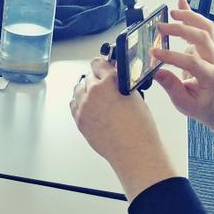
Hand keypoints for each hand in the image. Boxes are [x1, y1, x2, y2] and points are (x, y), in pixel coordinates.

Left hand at [70, 57, 177, 199]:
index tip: (104, 66)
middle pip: (88, 76)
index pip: (99, 63)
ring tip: (98, 98)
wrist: (133, 151)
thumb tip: (113, 76)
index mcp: (110, 82)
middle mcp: (94, 91)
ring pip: (78, 89)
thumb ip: (120, 83)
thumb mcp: (135, 96)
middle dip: (96, 79)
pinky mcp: (78, 119)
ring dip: (86, 90)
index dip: (103, 65)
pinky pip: (74, 104)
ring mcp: (84, 105)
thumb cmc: (139, 128)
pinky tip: (91, 107)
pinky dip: (80, 103)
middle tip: (105, 87)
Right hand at [150, 0, 213, 126]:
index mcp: (211, 77)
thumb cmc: (201, 104)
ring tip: (172, 13)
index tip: (154, 53)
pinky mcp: (205, 46)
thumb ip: (172, 88)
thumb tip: (157, 73)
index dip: (172, 56)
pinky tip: (181, 2)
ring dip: (189, 17)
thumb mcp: (184, 104)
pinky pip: (202, 27)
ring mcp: (211, 52)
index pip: (192, 62)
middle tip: (160, 28)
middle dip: (180, 29)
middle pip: (202, 37)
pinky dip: (191, 13)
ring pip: (206, 28)